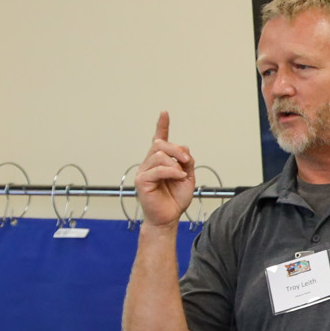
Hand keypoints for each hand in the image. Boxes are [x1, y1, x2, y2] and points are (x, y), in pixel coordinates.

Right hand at [135, 112, 195, 228]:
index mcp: (160, 161)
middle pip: (160, 144)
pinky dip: (171, 171)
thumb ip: (186, 162)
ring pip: (159, 154)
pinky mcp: (142, 181)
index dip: (162, 126)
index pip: (159, 139)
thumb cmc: (175, 199)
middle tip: (186, 161)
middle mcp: (150, 163)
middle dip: (176, 149)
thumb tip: (183, 150)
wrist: (168, 218)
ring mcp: (144, 171)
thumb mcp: (187, 177)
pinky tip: (178, 177)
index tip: (164, 113)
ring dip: (175, 162)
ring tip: (182, 173)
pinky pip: (157, 169)